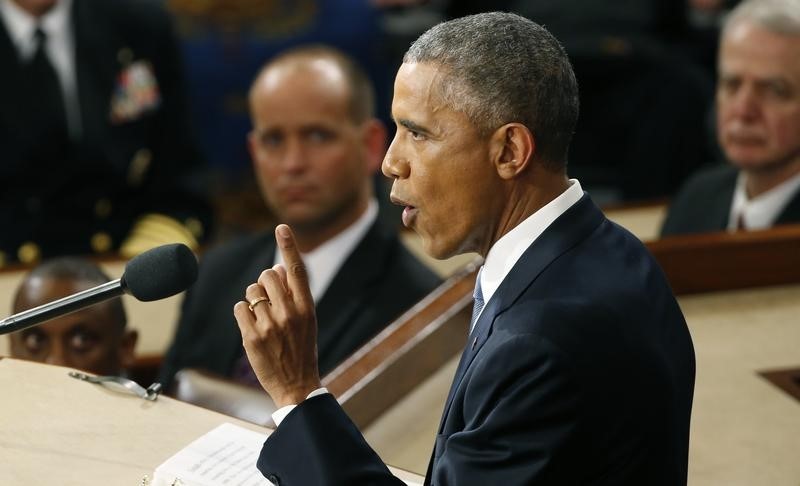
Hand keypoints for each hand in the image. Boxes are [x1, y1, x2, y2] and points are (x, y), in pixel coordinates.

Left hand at [233, 224, 321, 407]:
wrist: (296, 385)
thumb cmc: (301, 349)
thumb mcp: (305, 320)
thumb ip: (292, 294)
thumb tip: (278, 267)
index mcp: (306, 307)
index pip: (296, 270)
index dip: (289, 246)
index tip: (281, 227)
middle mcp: (289, 313)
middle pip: (267, 276)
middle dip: (264, 283)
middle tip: (269, 301)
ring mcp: (270, 325)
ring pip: (251, 291)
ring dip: (253, 300)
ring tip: (263, 319)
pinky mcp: (252, 337)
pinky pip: (239, 308)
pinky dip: (243, 314)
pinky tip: (252, 327)